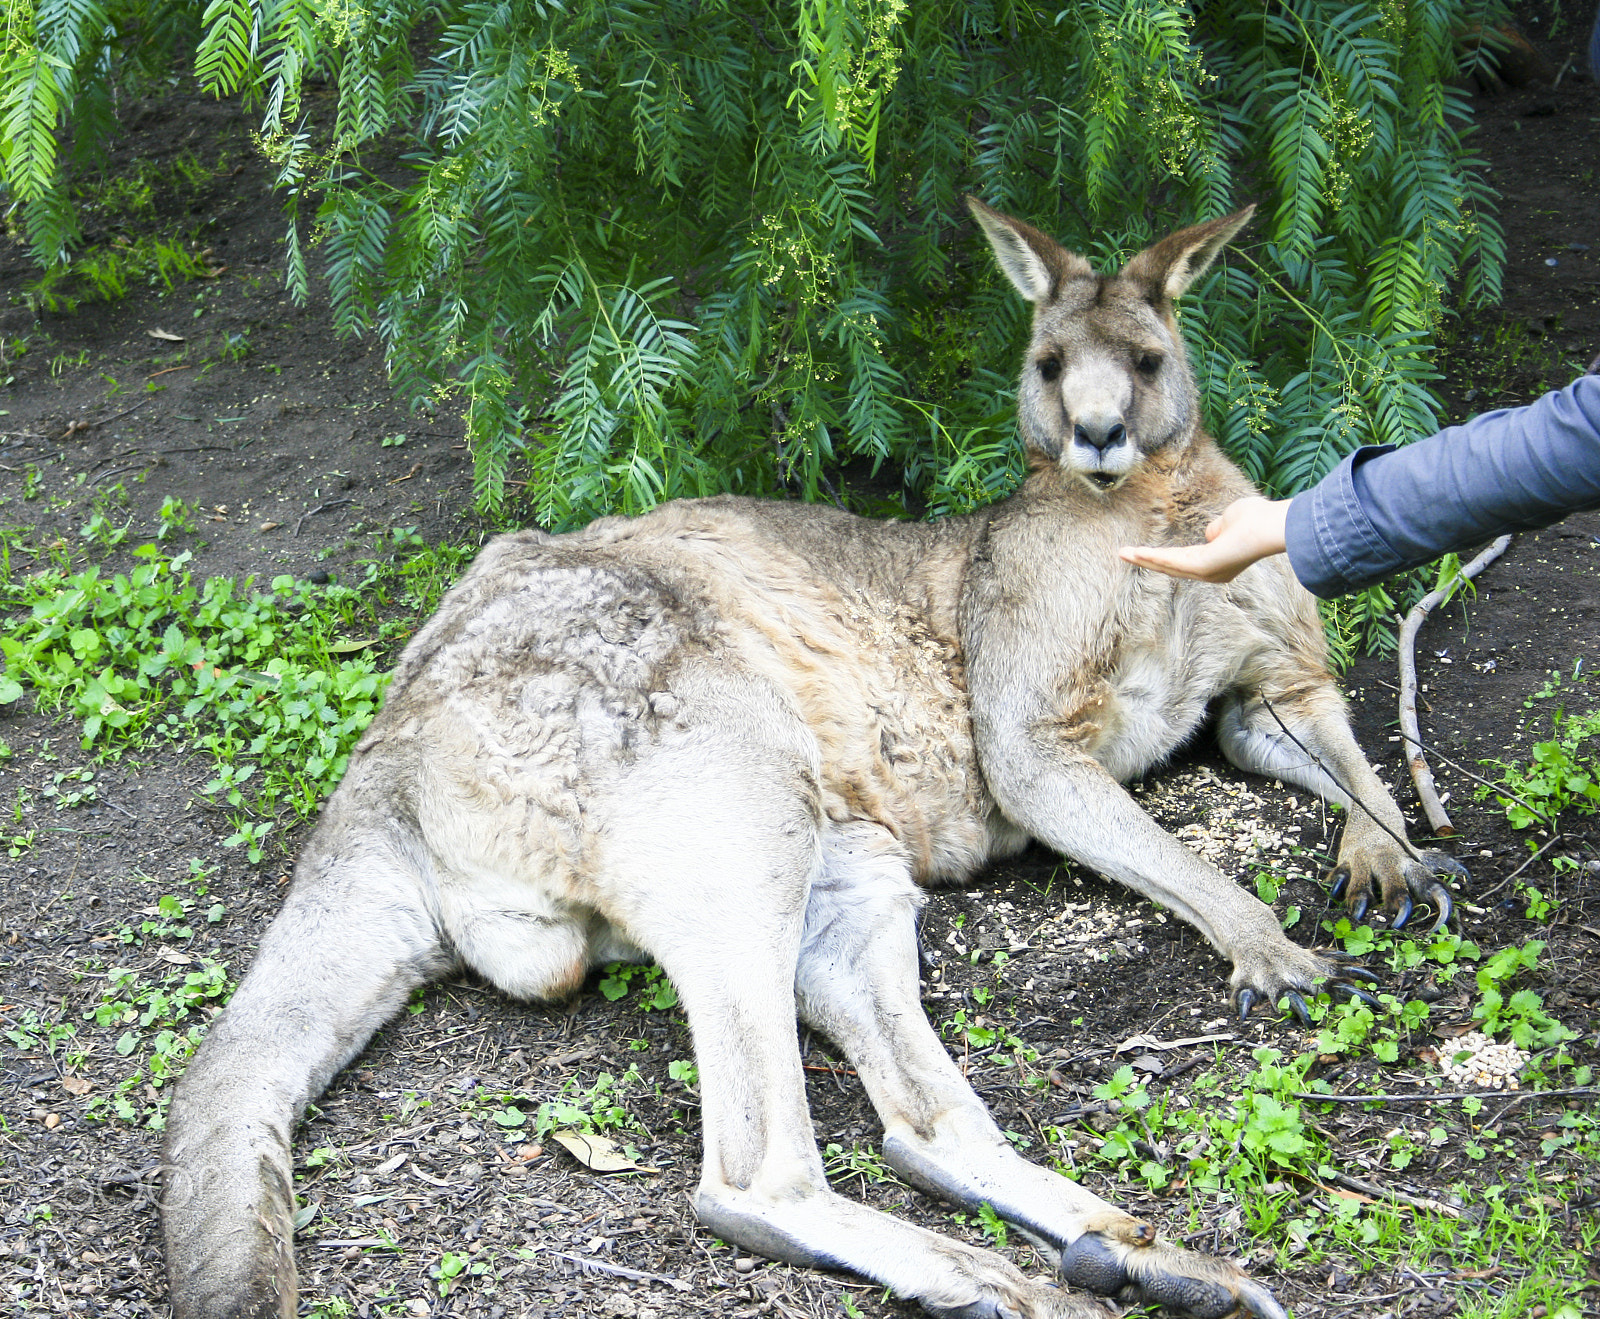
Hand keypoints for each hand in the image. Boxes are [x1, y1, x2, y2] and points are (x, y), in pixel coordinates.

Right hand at [1119, 495, 1290, 582]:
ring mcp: (1206, 573)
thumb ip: (1217, 527)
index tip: (1146, 552)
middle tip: (1125, 555)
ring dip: (1143, 559)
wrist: (1269, 527)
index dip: (1164, 556)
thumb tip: (1210, 533)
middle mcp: (1211, 573)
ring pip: (1168, 565)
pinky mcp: (1201, 567)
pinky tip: (1136, 552)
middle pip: (1171, 566)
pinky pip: (1171, 561)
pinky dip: (1152, 556)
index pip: (1185, 560)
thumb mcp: (1230, 520)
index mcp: (1218, 563)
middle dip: (1146, 560)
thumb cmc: (1257, 520)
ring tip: (1123, 554)